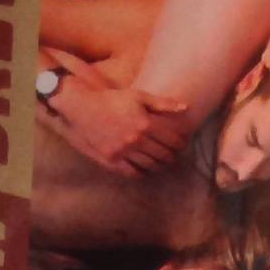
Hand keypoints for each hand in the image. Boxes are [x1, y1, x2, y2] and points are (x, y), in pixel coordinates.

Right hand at [42, 57, 193, 172]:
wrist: (84, 108)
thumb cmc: (112, 99)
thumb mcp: (138, 96)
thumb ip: (162, 103)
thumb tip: (185, 107)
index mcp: (144, 123)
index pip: (170, 139)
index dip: (180, 143)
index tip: (183, 144)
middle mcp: (136, 140)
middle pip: (161, 154)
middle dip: (171, 156)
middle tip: (173, 155)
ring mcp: (123, 152)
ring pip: (149, 165)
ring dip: (158, 165)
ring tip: (161, 163)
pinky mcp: (112, 160)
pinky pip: (131, 172)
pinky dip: (141, 173)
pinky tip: (145, 170)